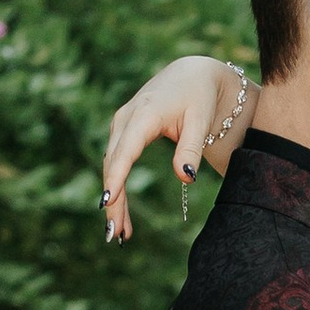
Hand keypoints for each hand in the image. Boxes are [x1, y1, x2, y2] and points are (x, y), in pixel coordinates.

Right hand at [101, 55, 252, 242]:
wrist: (191, 75)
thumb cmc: (199, 96)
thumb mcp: (201, 120)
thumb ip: (191, 148)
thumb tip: (185, 177)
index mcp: (144, 114)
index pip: (125, 151)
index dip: (115, 178)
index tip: (108, 202)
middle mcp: (125, 119)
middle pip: (112, 165)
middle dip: (113, 200)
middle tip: (115, 234)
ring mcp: (121, 126)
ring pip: (111, 167)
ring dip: (114, 200)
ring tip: (119, 234)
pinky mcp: (123, 133)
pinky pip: (116, 165)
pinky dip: (117, 190)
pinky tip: (121, 215)